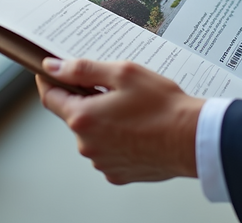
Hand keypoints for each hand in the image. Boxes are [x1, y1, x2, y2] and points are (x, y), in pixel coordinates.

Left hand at [36, 58, 204, 183]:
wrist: (192, 139)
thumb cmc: (163, 107)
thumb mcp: (123, 73)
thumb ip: (83, 69)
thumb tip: (54, 67)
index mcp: (83, 118)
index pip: (50, 97)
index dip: (49, 82)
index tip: (50, 73)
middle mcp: (87, 144)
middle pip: (75, 116)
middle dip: (88, 101)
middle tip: (115, 90)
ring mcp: (102, 161)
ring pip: (93, 134)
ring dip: (104, 121)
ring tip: (134, 111)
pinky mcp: (117, 173)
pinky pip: (108, 151)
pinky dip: (117, 139)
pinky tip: (138, 129)